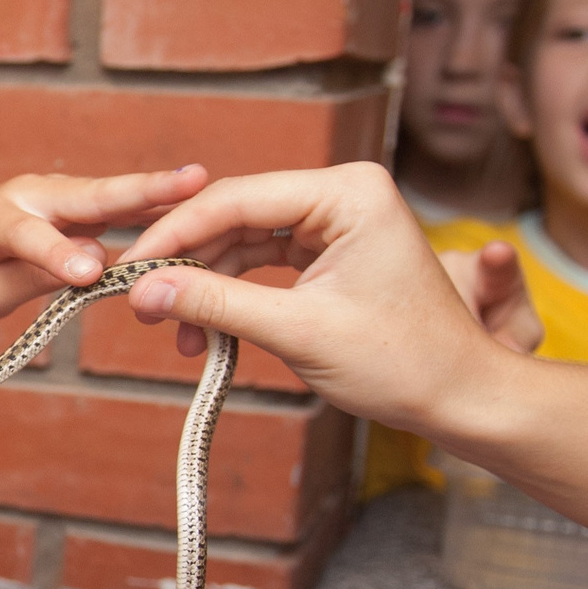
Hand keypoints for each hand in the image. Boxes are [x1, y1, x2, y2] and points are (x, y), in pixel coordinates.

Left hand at [0, 166, 212, 320]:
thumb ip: (31, 276)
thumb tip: (93, 262)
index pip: (29, 236)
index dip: (58, 254)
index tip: (89, 275)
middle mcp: (30, 193)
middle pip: (89, 195)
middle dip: (139, 191)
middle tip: (190, 181)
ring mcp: (59, 194)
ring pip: (112, 197)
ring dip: (158, 193)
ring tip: (205, 187)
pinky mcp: (80, 203)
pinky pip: (118, 207)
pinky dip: (154, 207)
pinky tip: (196, 205)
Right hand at [114, 161, 522, 432]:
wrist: (460, 397)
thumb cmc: (402, 361)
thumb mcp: (297, 331)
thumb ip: (215, 304)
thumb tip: (142, 293)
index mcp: (348, 191)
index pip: (237, 199)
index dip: (174, 236)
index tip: (127, 272)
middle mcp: (343, 192)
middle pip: (236, 213)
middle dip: (185, 261)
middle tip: (138, 302)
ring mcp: (338, 221)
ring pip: (244, 240)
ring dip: (205, 283)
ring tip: (173, 331)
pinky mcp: (333, 251)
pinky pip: (265, 261)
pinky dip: (233, 294)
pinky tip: (206, 329)